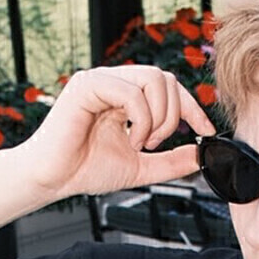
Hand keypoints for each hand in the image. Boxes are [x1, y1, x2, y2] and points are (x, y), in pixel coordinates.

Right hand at [16, 66, 216, 200]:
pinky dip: (140, 119)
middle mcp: (114, 82)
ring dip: (157, 118)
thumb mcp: (141, 167)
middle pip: (166, 79)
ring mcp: (100, 80)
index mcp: (126, 95)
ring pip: (153, 80)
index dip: (193, 108)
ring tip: (141, 143)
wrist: (52, 179)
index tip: (206, 132)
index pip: (169, 88)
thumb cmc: (86, 170)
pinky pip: (131, 92)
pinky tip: (129, 139)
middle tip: (157, 144)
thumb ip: (171, 161)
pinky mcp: (87, 85)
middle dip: (173, 114)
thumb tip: (202, 155)